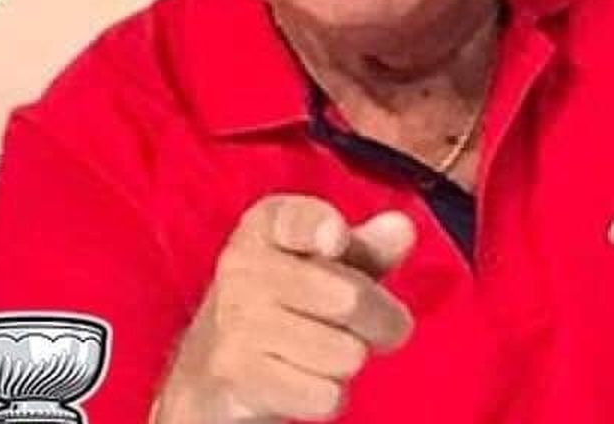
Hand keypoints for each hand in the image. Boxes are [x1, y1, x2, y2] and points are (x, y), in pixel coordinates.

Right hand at [151, 195, 415, 422]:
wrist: (211, 370)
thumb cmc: (287, 300)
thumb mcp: (329, 263)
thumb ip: (369, 246)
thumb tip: (403, 228)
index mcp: (267, 223)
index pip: (296, 218)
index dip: (320, 228)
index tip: (336, 239)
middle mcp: (242, 264)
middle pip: (349, 298)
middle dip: (382, 320)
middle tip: (382, 325)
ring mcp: (235, 320)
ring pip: (344, 352)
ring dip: (352, 359)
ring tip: (333, 351)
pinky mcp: (235, 374)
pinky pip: (324, 394)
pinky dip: (329, 395)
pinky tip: (307, 380)